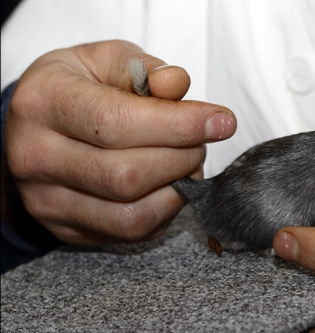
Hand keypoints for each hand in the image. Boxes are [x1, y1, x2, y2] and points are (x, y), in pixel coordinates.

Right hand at [5, 40, 235, 244]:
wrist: (38, 125)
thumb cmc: (80, 87)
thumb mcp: (108, 61)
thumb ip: (146, 71)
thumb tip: (179, 85)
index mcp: (44, 104)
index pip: (118, 123)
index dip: (180, 125)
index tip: (221, 121)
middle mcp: (36, 158)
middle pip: (127, 176)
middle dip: (182, 158)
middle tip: (200, 141)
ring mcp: (48, 201)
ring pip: (132, 215)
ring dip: (178, 189)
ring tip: (186, 162)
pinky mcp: (67, 229)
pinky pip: (132, 233)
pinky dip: (166, 210)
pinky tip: (169, 184)